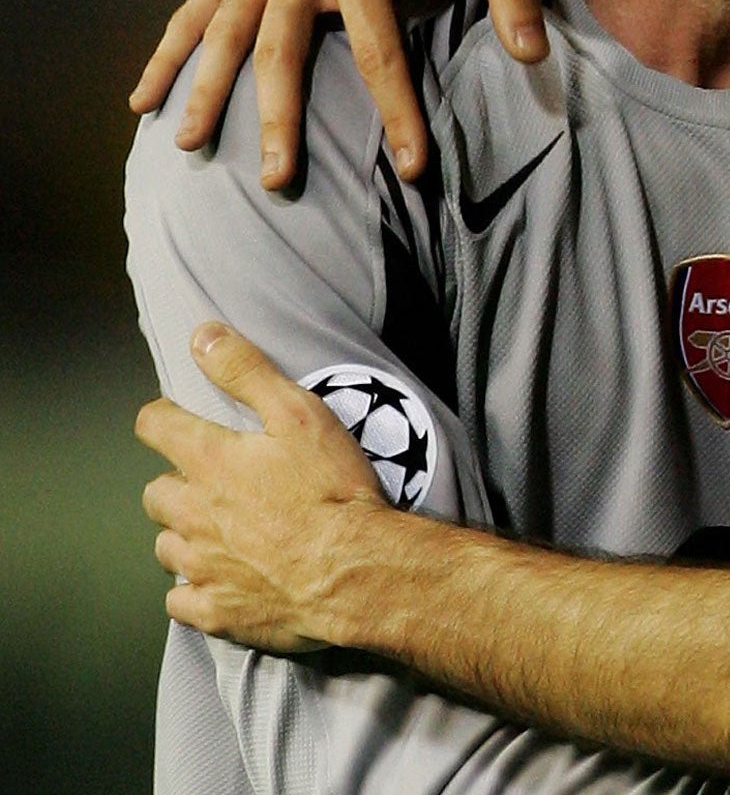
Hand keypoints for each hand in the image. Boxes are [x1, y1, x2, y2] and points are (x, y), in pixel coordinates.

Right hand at [127, 0, 546, 188]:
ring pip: (223, 30)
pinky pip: (198, 3)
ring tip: (188, 145)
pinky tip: (144, 93)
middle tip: (278, 180)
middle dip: (280, 118)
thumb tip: (535, 53)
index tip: (410, 167)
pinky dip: (169, 48)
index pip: (379, 52)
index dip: (396, 112)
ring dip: (204, 89)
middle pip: (282, 51)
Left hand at [137, 323, 392, 652]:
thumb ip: (246, 372)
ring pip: (166, 546)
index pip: (155, 426)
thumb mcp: (299, 414)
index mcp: (209, 462)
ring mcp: (199, 566)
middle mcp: (191, 513)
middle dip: (179, 483)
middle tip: (216, 483)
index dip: (164, 418)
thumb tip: (202, 336)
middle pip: (156, 492)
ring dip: (186, 536)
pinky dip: (195, 588)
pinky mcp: (214, 610)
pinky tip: (223, 577)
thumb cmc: (333, 492)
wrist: (356, 571)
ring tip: (223, 531)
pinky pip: (181, 600)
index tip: (178, 419)